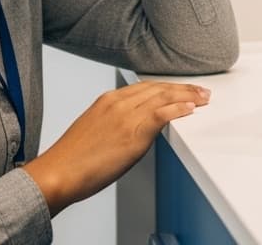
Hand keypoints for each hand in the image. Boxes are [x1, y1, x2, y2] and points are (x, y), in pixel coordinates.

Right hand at [22, 81, 208, 214]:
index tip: (181, 89)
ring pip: (164, 97)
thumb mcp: (95, 130)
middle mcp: (117, 103)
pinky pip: (161, 114)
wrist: (58, 173)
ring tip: (203, 98)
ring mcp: (125, 115)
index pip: (145, 87)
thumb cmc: (73, 160)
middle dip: (182, 88)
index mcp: (107, 100)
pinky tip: (191, 108)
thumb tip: (137, 128)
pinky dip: (178, 108)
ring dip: (187, 96)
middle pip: (158, 88)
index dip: (167, 87)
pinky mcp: (131, 131)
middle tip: (200, 91)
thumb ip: (117, 123)